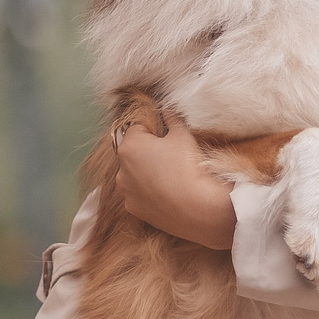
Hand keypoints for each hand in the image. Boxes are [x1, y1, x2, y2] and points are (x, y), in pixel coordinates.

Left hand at [114, 114, 235, 249]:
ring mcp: (126, 192)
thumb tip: (167, 109)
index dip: (153, 129)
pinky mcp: (134, 210)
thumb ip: (171, 118)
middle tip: (171, 156)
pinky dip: (149, 192)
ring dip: (146, 173)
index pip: (136, 127)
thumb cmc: (188, 166)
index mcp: (129, 146)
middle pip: (133, 152)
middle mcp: (120, 169)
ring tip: (170, 177)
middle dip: (147, 151)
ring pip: (134, 175)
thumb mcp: (182, 135)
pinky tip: (167, 193)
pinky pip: (139, 195)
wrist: (198, 208)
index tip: (167, 135)